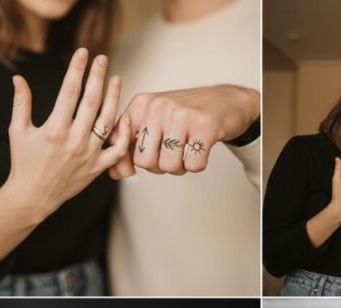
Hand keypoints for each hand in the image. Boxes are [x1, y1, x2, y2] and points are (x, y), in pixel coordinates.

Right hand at [6, 49, 131, 217]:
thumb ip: (21, 103)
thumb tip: (18, 78)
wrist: (33, 196)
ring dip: (114, 98)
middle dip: (98, 76)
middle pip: (92, 101)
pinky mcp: (98, 167)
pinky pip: (117, 150)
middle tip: (102, 58)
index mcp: (54, 129)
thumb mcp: (17, 131)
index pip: (69, 92)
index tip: (82, 52)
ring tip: (116, 79)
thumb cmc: (24, 162)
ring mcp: (88, 154)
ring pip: (108, 121)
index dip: (77, 69)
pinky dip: (124, 133)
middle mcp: (74, 140)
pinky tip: (125, 116)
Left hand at [107, 84, 259, 177]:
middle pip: (145, 161)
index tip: (138, 165)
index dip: (127, 163)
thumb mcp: (153, 121)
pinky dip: (197, 164)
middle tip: (170, 155)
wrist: (226, 100)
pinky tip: (200, 150)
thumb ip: (131, 144)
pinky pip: (193, 165)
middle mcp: (158, 106)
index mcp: (141, 104)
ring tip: (186, 151)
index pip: (120, 144)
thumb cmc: (186, 115)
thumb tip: (114, 174)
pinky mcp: (204, 126)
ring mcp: (182, 115)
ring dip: (180, 167)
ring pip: (168, 165)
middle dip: (158, 166)